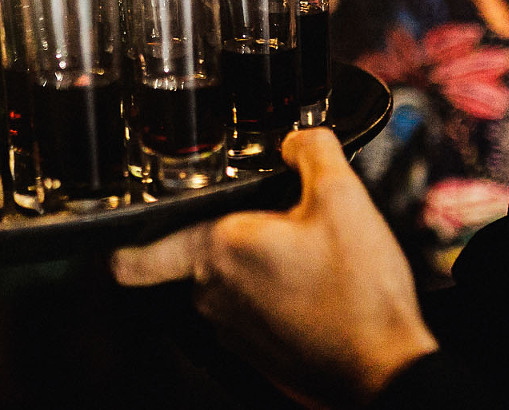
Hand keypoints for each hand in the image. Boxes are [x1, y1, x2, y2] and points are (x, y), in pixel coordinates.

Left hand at [112, 128, 437, 407]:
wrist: (388, 371)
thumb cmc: (361, 296)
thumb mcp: (344, 198)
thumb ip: (313, 150)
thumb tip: (298, 138)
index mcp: (220, 250)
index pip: (134, 258)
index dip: (120, 242)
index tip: (121, 231)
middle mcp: (214, 295)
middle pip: (195, 253)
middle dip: (229, 232)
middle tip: (276, 221)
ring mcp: (233, 330)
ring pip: (225, 282)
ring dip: (253, 266)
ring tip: (305, 255)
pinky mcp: (257, 353)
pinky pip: (250, 311)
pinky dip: (273, 296)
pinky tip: (314, 287)